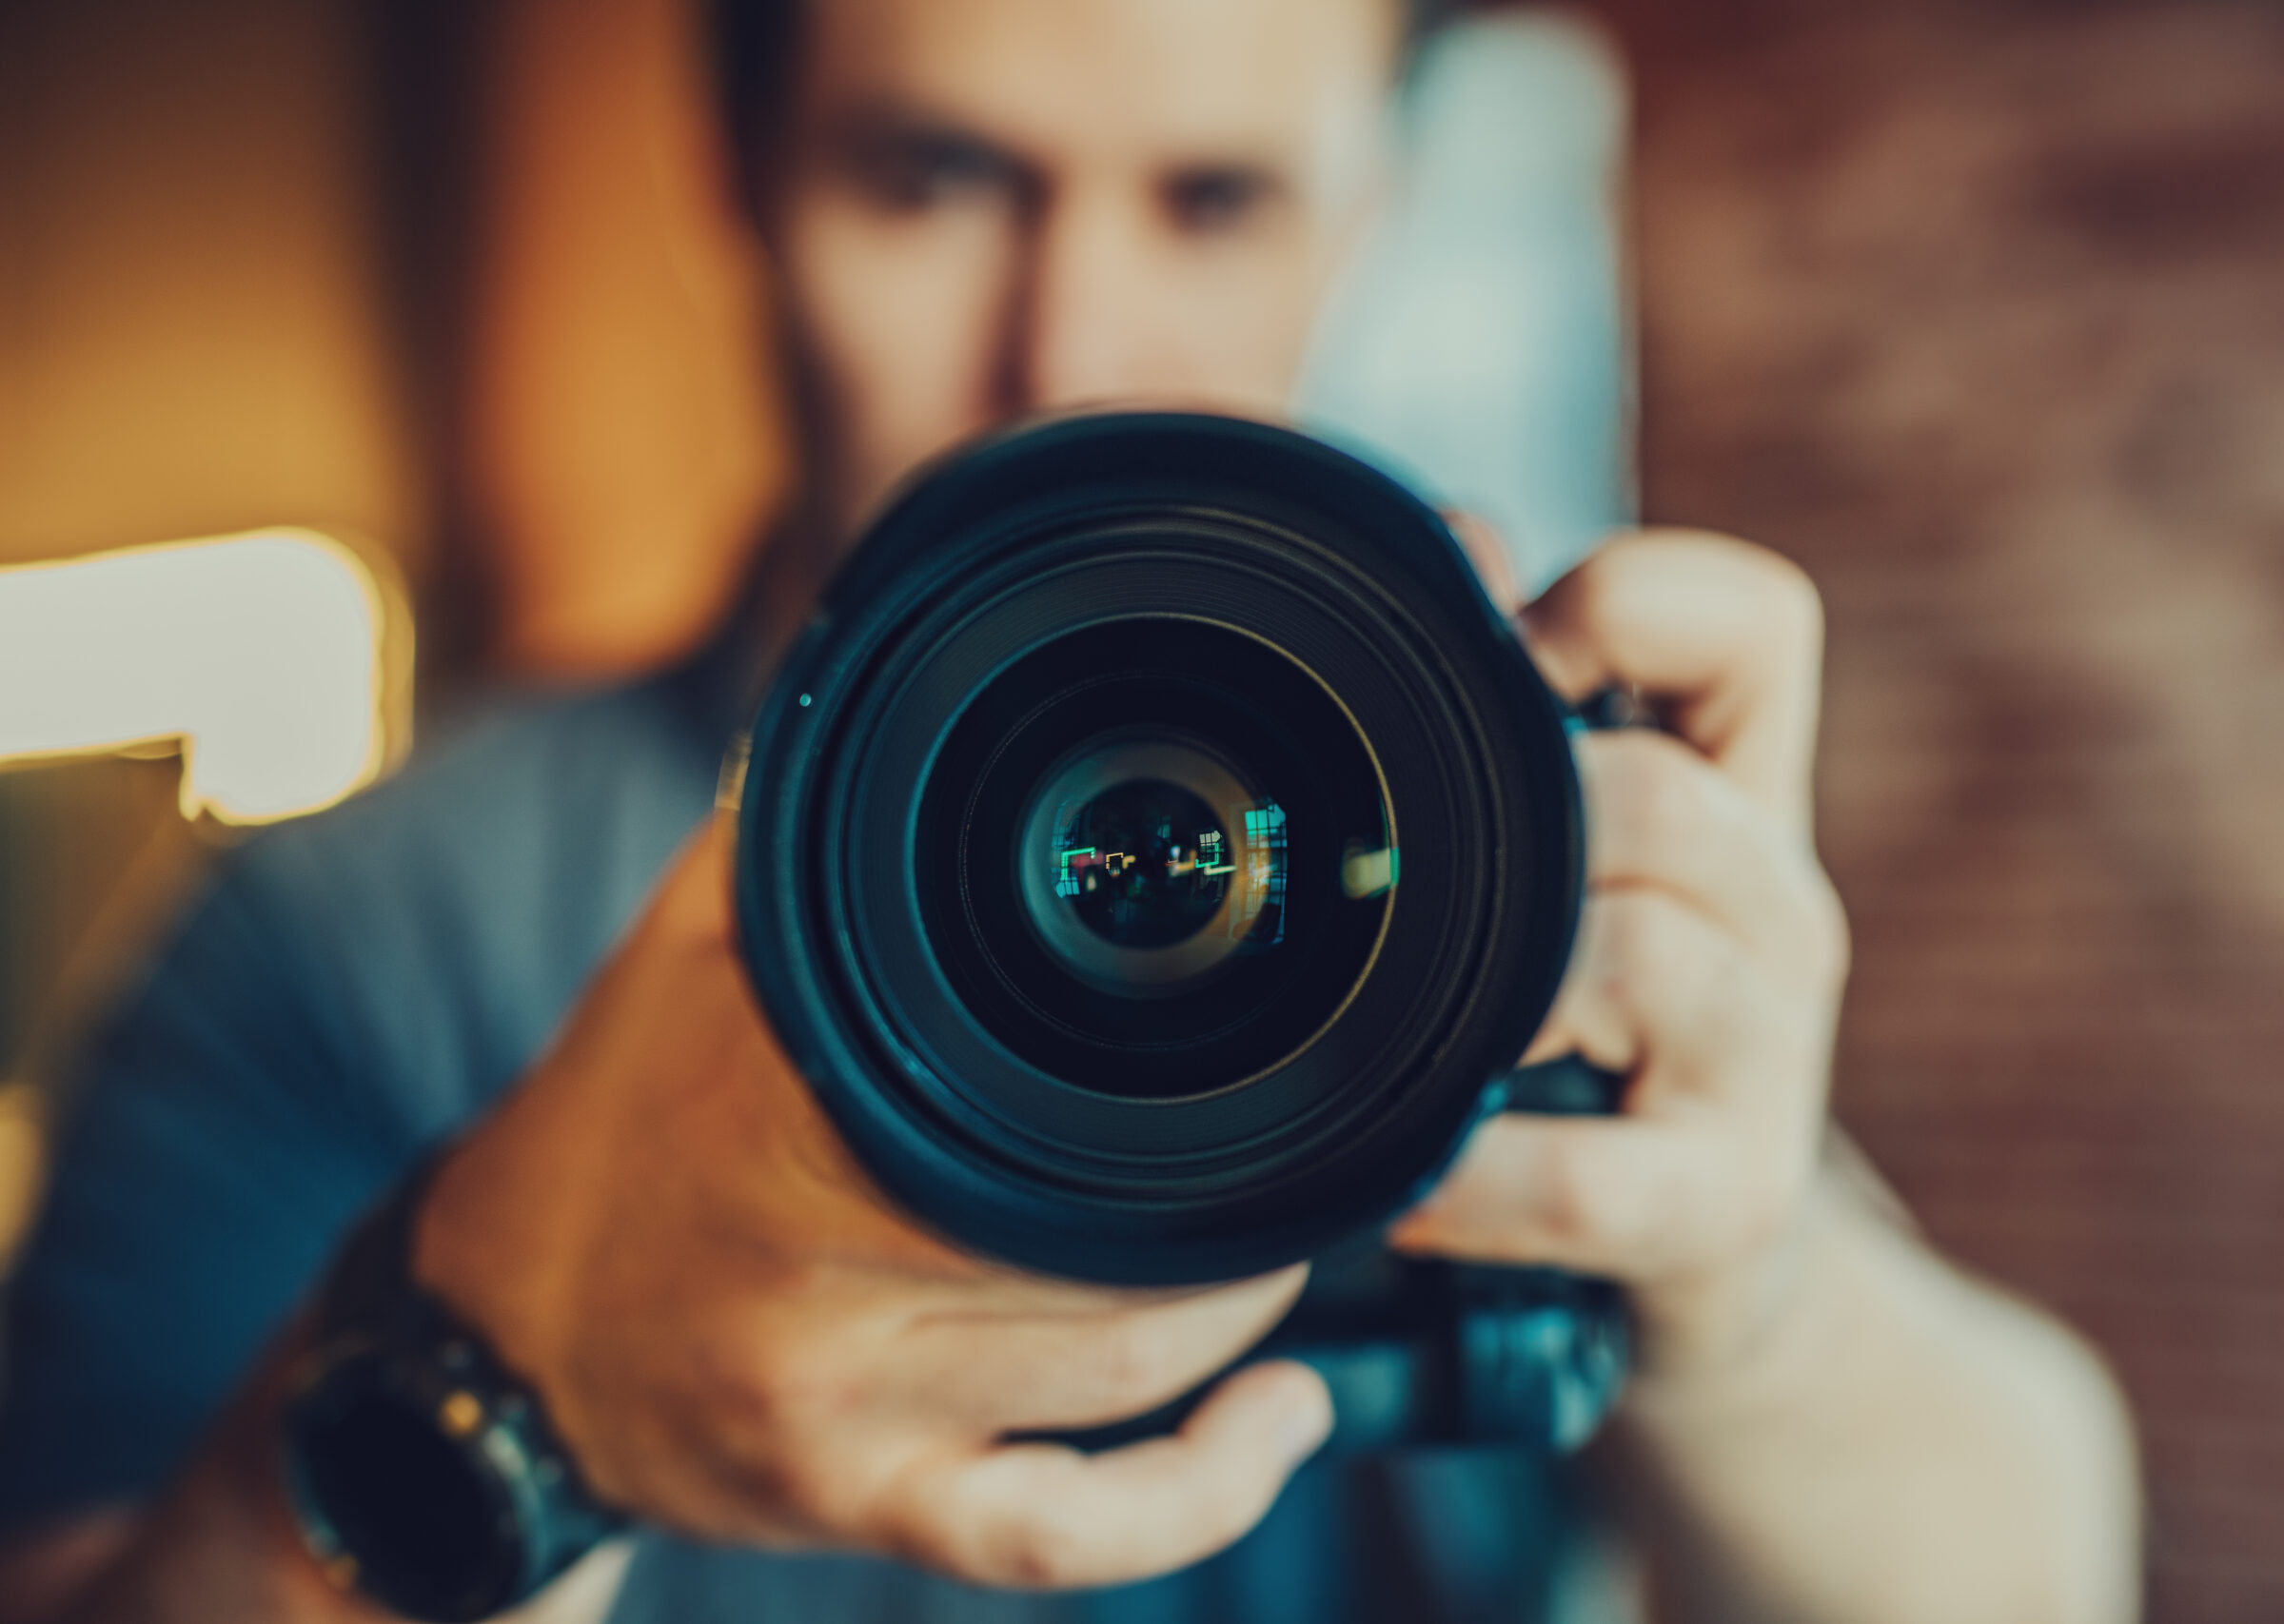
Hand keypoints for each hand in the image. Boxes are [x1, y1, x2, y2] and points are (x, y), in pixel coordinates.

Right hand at [413, 818, 1330, 1590]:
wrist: (496, 1337)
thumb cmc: (618, 1116)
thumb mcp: (687, 938)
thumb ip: (804, 815)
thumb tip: (899, 662)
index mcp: (784, 1122)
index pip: (1040, 1106)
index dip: (1192, 1086)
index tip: (1280, 1031)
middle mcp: (813, 1290)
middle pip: (1111, 1248)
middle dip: (1238, 1202)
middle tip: (1306, 1144)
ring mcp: (839, 1421)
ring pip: (1112, 1376)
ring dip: (1240, 1307)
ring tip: (1295, 1241)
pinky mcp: (855, 1511)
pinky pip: (1048, 1538)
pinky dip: (1194, 1501)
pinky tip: (1282, 1428)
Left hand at [1393, 528, 1850, 1376]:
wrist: (1714, 1257)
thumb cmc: (1606, 1030)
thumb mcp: (1580, 859)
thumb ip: (1519, 708)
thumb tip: (1455, 538)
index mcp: (1738, 799)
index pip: (1757, 626)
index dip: (1625, 600)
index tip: (1513, 662)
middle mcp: (1776, 915)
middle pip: (1666, 803)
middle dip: (1524, 827)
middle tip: (1414, 886)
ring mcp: (1763, 1070)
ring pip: (1638, 964)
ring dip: (1501, 992)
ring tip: (1409, 1032)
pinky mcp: (1722, 1210)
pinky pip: (1587, 1180)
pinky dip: (1473, 1175)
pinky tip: (1407, 1179)